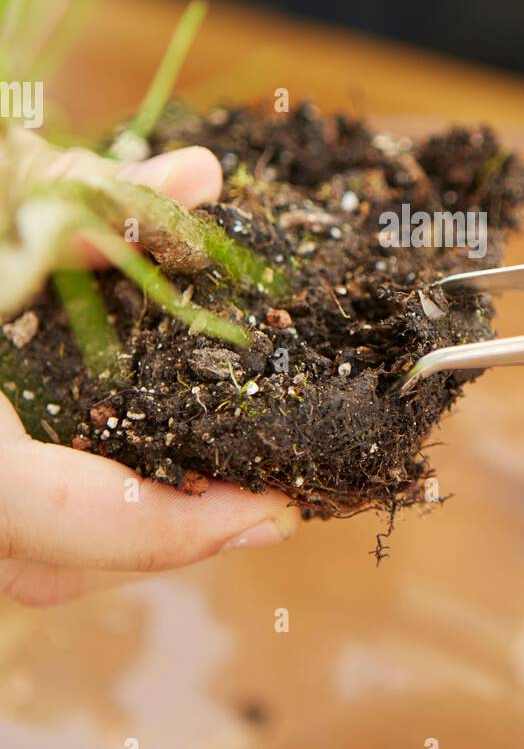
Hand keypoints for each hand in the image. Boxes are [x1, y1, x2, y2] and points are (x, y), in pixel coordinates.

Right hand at [0, 141, 297, 606]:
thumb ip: (78, 196)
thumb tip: (197, 179)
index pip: (66, 519)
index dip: (179, 530)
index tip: (272, 511)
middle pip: (53, 567)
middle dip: (164, 541)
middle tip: (257, 499)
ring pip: (21, 569)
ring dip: (119, 536)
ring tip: (206, 489)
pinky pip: (4, 538)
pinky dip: (70, 516)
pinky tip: (124, 464)